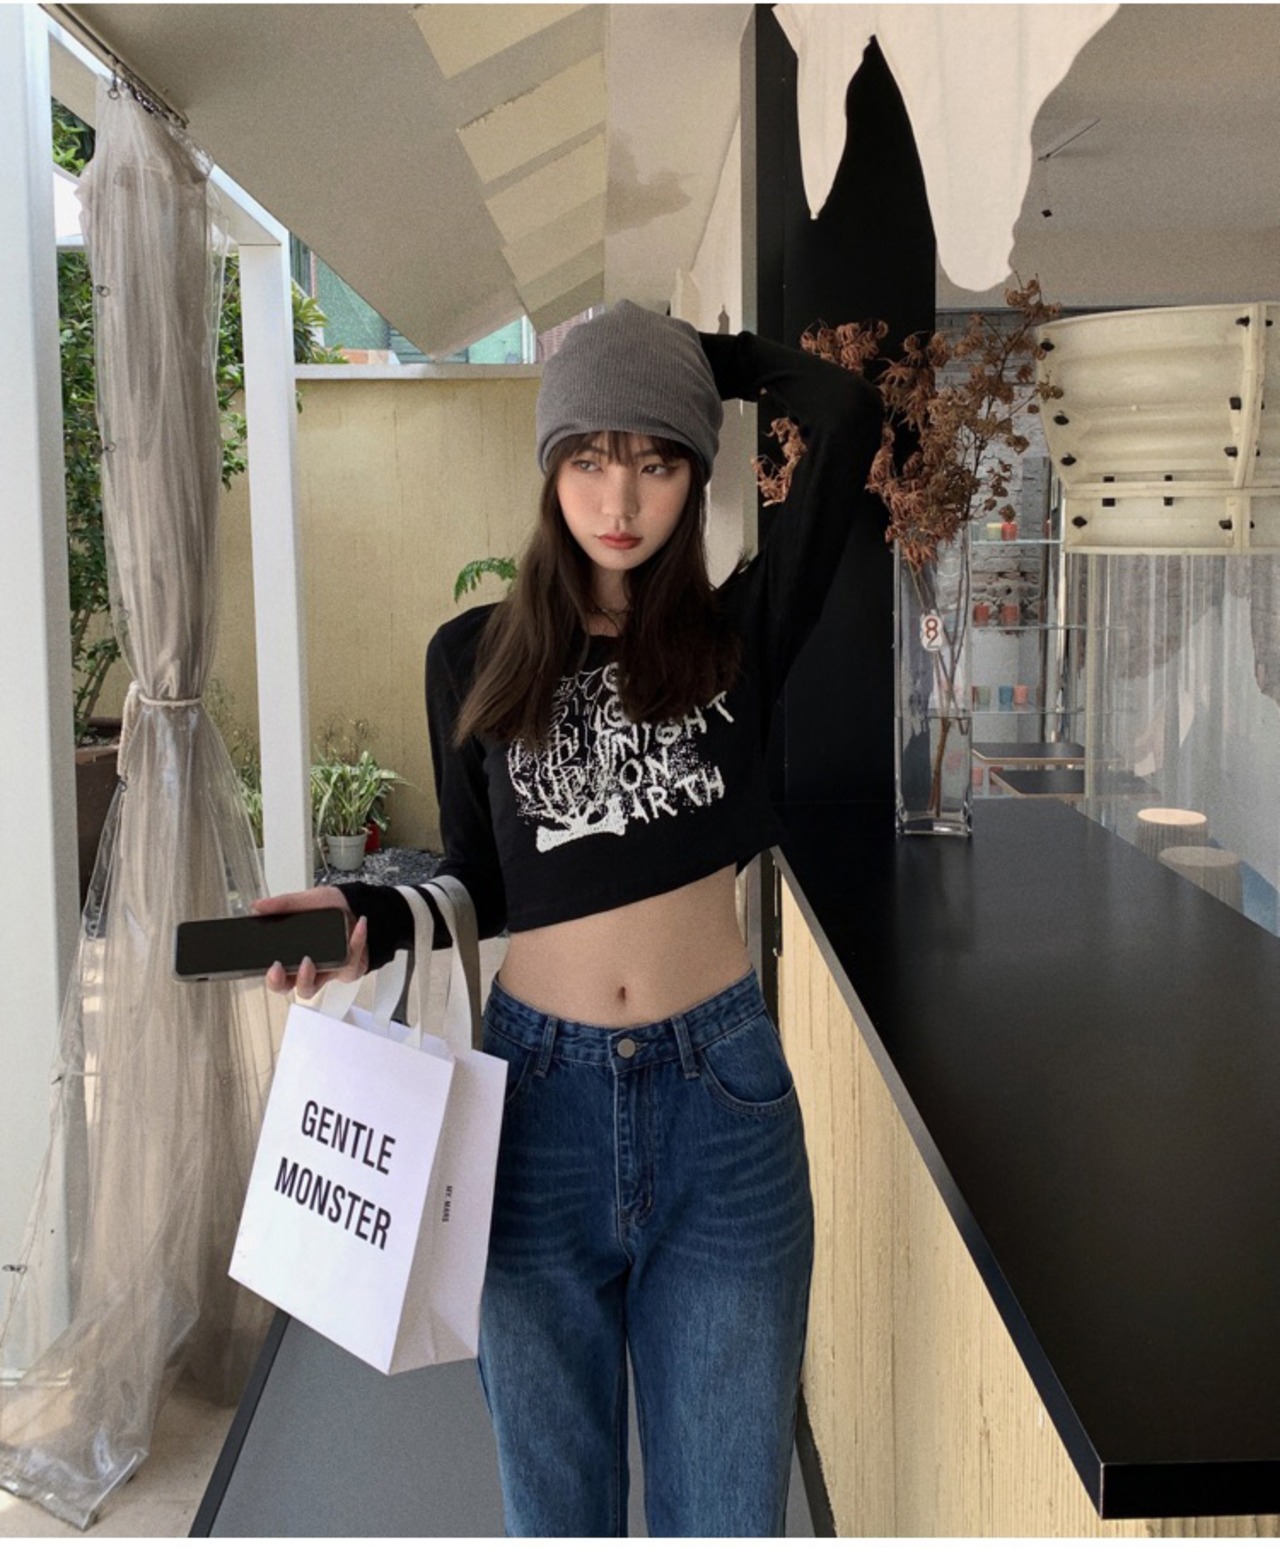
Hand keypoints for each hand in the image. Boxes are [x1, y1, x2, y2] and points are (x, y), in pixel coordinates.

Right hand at [252, 887, 368, 997]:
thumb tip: (257, 906)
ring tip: (309, 958)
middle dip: (287, 982)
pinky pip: (351, 963)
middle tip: (286, 967)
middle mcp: (310, 968)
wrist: (356, 905)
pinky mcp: (350, 968)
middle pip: (297, 988)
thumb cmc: (328, 908)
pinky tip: (359, 925)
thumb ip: (282, 904)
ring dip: (310, 975)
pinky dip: (356, 941)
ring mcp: (329, 970)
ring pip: (317, 986)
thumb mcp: (305, 901)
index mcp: (294, 956)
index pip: (277, 976)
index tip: (272, 966)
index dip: (273, 977)